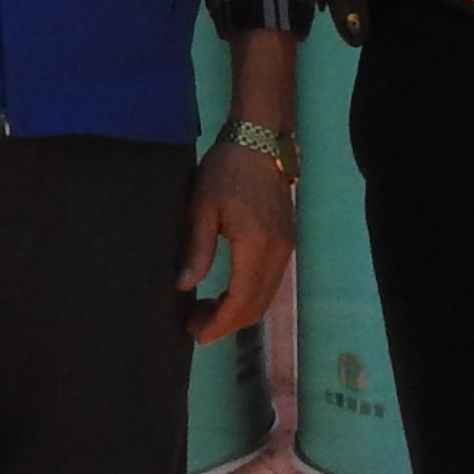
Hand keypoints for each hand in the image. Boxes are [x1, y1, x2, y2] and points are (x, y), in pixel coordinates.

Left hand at [184, 133, 296, 344]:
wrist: (259, 140)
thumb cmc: (225, 170)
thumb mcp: (202, 207)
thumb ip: (197, 249)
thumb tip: (185, 286)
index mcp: (256, 246)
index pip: (241, 301)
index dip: (219, 323)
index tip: (196, 333)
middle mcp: (278, 252)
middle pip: (257, 306)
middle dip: (227, 323)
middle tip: (195, 325)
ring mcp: (287, 247)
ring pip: (267, 297)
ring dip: (239, 311)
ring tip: (207, 310)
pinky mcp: (288, 241)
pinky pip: (272, 282)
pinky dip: (250, 295)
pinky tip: (227, 291)